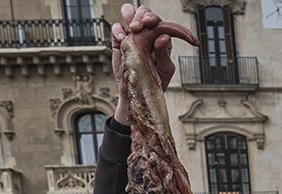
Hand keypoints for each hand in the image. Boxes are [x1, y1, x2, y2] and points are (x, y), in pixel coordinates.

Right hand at [111, 4, 188, 123]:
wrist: (140, 93)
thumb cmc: (157, 81)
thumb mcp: (165, 69)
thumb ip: (164, 54)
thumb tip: (163, 37)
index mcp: (160, 37)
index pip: (158, 21)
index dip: (153, 18)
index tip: (150, 23)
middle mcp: (146, 33)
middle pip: (143, 13)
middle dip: (141, 15)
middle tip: (139, 27)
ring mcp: (132, 36)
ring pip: (128, 14)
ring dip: (129, 16)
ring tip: (132, 28)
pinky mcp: (119, 42)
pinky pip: (116, 29)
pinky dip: (118, 30)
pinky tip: (122, 38)